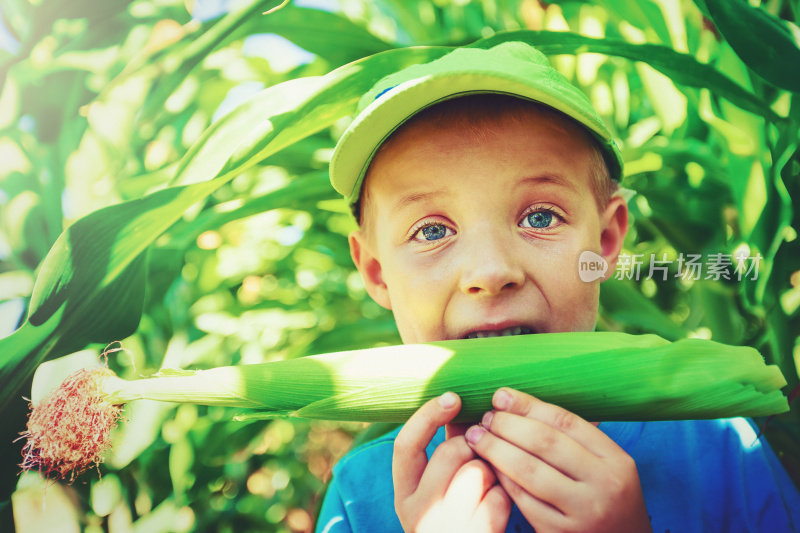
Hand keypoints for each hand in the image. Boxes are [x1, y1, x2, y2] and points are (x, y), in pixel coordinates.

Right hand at [393, 392, 510, 532]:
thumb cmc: (460, 519)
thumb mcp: (441, 488)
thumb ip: (446, 449)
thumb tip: (457, 402)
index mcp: (404, 495)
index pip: (405, 444)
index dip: (427, 416)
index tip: (452, 396)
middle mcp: (416, 512)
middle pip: (450, 451)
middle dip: (474, 445)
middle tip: (481, 454)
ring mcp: (446, 526)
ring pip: (478, 470)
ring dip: (492, 472)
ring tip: (489, 487)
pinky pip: (500, 495)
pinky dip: (505, 497)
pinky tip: (498, 510)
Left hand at [464, 388, 651, 532]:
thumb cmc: (604, 499)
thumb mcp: (604, 467)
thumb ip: (573, 439)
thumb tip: (520, 403)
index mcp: (616, 460)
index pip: (566, 422)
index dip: (528, 405)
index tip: (500, 395)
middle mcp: (605, 485)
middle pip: (545, 442)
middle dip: (508, 424)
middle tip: (485, 416)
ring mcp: (583, 512)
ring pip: (529, 470)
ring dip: (496, 448)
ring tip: (476, 436)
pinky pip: (523, 499)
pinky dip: (502, 478)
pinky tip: (488, 464)